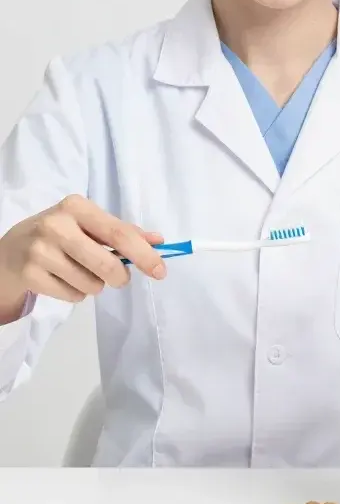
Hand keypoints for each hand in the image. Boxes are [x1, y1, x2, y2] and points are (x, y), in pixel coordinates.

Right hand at [0, 194, 164, 314]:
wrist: (12, 249)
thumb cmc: (60, 234)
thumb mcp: (87, 224)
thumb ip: (123, 231)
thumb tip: (158, 241)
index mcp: (76, 206)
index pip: (118, 233)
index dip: (143, 254)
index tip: (160, 271)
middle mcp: (56, 225)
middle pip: (106, 265)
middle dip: (119, 277)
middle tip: (118, 278)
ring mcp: (40, 250)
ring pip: (91, 285)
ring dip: (94, 285)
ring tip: (79, 272)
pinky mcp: (31, 275)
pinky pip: (74, 296)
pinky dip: (76, 293)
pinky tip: (63, 279)